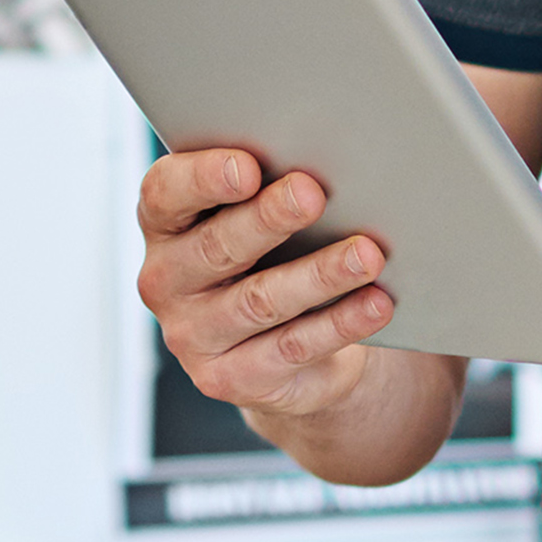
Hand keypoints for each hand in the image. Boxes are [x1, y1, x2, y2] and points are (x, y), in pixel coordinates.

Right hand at [135, 148, 396, 423]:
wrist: (277, 342)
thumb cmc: (270, 250)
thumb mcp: (258, 211)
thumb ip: (270, 182)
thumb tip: (323, 162)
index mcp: (165, 224)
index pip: (165, 194)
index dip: (203, 178)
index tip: (248, 166)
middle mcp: (166, 280)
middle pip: (216, 246)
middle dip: (268, 218)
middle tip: (313, 194)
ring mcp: (194, 336)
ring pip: (260, 301)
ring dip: (319, 275)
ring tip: (366, 254)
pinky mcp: (229, 378)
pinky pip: (292, 347)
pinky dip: (340, 323)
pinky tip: (376, 302)